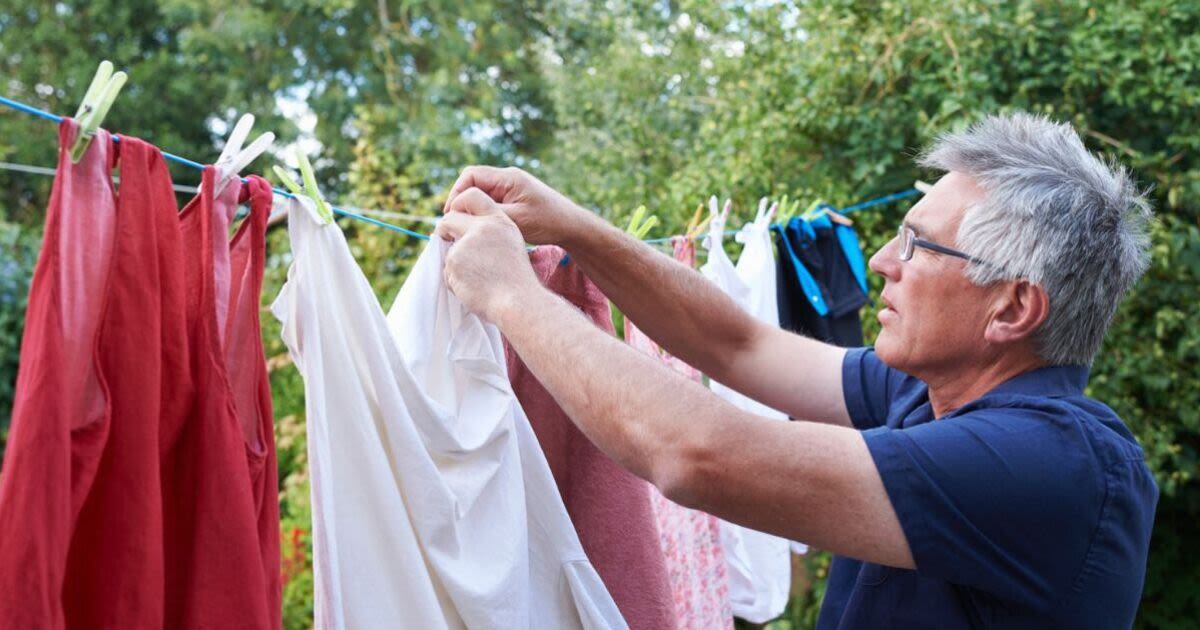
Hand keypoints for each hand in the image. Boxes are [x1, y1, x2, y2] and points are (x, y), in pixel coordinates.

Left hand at [435, 190, 542, 323]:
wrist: (519, 302)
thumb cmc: (517, 279)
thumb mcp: (510, 244)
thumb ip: (489, 233)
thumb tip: (461, 231)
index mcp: (499, 221)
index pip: (472, 195)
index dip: (458, 206)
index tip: (456, 219)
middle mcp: (482, 227)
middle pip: (449, 219)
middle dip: (444, 231)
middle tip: (446, 242)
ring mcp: (466, 244)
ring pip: (448, 251)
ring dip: (456, 266)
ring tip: (478, 280)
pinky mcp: (454, 261)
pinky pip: (447, 272)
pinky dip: (456, 282)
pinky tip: (474, 289)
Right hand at [442, 166, 595, 246]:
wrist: (572, 226)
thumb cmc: (547, 223)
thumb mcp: (514, 221)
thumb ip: (487, 214)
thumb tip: (459, 214)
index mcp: (508, 178)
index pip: (470, 175)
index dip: (456, 193)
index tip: (450, 214)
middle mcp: (508, 178)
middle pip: (473, 182)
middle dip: (460, 200)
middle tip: (453, 222)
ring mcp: (511, 187)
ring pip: (481, 192)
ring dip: (471, 207)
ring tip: (464, 226)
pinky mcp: (515, 197)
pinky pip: (491, 200)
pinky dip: (482, 211)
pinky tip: (480, 227)